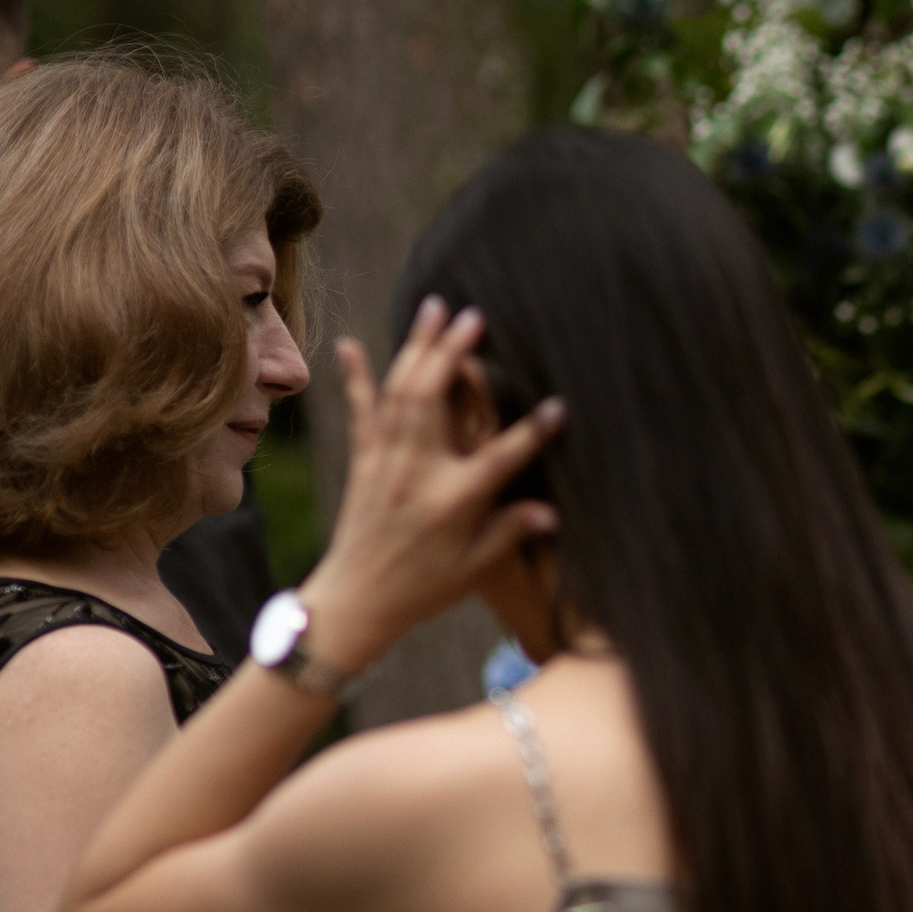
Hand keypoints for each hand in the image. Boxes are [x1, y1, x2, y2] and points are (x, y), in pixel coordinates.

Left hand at [301, 298, 564, 672]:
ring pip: (401, 392)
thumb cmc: (423, 590)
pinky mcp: (364, 462)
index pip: (502, 457)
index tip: (559, 406)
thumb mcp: (475, 568)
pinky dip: (357, 376)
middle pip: (436, 399)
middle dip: (454, 353)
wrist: (356, 602)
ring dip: (417, 346)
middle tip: (473, 316)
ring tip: (433, 309)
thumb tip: (550, 513)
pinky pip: (361, 411)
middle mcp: (418, 471)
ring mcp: (386, 462)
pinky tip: (353, 344)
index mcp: (455, 500)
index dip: (533, 432)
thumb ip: (510, 532)